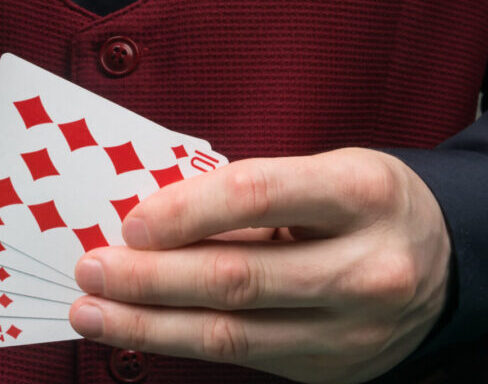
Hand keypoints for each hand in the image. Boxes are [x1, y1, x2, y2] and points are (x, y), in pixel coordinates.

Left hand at [70, 148, 450, 383]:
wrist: (441, 258)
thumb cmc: (364, 199)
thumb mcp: (320, 170)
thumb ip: (247, 192)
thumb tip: (157, 217)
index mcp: (359, 193)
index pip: (254, 196)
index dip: (184, 210)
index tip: (131, 222)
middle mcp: (364, 267)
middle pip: (236, 278)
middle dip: (150, 278)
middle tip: (93, 269)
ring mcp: (352, 329)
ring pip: (232, 333)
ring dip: (151, 324)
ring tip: (94, 311)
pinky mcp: (334, 367)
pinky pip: (246, 358)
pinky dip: (185, 342)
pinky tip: (145, 329)